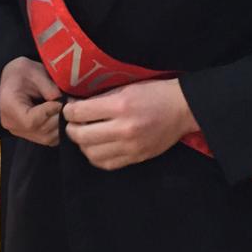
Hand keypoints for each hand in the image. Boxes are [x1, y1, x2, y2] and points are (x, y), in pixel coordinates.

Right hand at [0, 57, 62, 145]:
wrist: (12, 77)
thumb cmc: (22, 72)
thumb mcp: (36, 73)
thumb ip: (50, 88)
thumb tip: (67, 103)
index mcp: (9, 107)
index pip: (31, 121)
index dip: (49, 113)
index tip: (59, 101)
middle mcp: (12, 124)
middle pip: (41, 131)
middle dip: (58, 118)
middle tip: (68, 105)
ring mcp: (19, 131)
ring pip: (46, 138)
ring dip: (60, 125)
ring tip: (64, 110)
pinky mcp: (27, 134)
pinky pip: (47, 138)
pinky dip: (57, 130)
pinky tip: (59, 115)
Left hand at [63, 79, 197, 170]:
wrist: (182, 109)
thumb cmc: (154, 93)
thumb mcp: (127, 87)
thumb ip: (102, 98)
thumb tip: (78, 106)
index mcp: (120, 105)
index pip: (81, 113)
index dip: (69, 111)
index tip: (69, 109)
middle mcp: (124, 128)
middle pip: (82, 136)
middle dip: (71, 129)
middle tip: (72, 123)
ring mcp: (130, 146)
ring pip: (92, 154)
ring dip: (82, 145)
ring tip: (84, 136)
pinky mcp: (136, 158)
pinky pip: (107, 164)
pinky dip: (96, 157)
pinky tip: (96, 147)